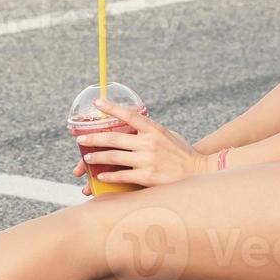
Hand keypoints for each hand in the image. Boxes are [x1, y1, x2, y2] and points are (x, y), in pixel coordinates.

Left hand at [73, 97, 213, 189]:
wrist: (198, 173)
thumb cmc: (182, 153)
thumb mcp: (169, 135)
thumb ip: (151, 131)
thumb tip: (134, 125)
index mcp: (154, 129)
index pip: (129, 115)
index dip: (111, 108)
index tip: (97, 103)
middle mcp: (149, 143)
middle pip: (114, 137)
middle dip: (94, 138)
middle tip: (81, 139)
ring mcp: (147, 160)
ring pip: (113, 157)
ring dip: (96, 157)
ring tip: (87, 157)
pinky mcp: (147, 177)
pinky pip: (121, 175)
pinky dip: (108, 175)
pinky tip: (100, 175)